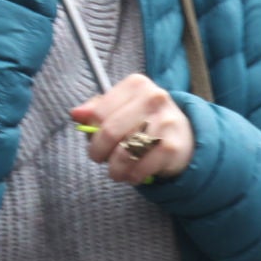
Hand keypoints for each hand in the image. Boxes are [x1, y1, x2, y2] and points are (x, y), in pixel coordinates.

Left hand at [71, 73, 195, 185]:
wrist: (185, 136)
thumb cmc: (145, 120)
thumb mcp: (122, 107)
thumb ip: (97, 109)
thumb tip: (76, 114)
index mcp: (136, 84)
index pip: (98, 113)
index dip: (91, 133)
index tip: (94, 142)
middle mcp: (153, 98)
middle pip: (109, 132)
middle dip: (99, 152)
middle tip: (101, 160)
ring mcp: (165, 121)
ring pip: (124, 153)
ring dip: (115, 169)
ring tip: (117, 171)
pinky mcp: (171, 146)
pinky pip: (140, 168)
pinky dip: (133, 176)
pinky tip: (134, 174)